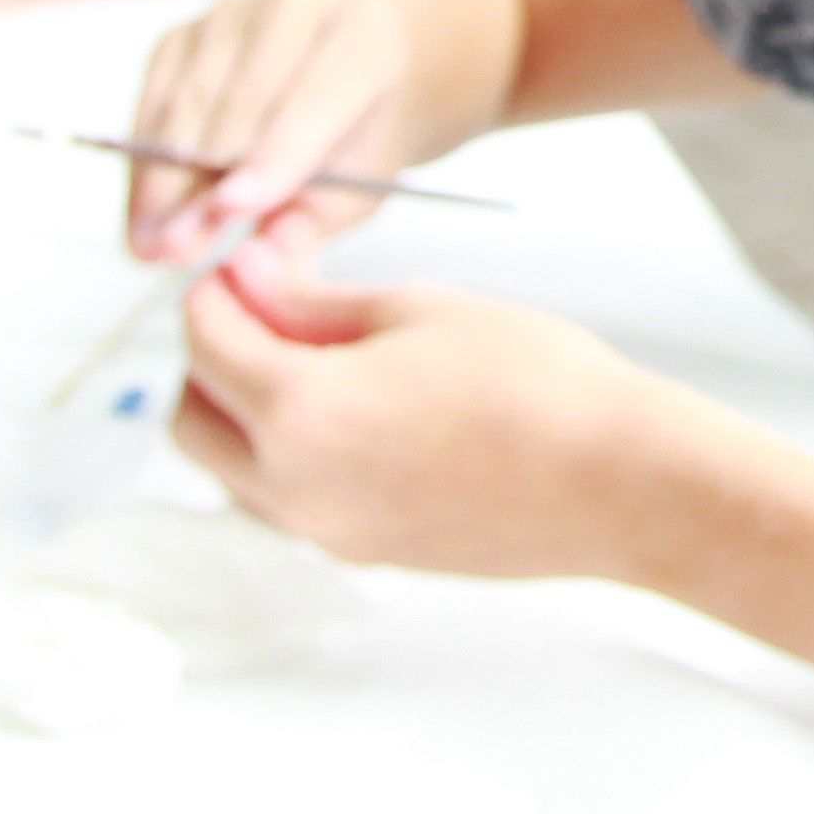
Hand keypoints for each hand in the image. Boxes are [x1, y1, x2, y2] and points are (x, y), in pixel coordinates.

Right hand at [123, 0, 493, 261]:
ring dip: (164, 180)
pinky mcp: (183, 34)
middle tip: (179, 248)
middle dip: (204, 180)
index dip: (276, 153)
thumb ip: (312, 221)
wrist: (348, 77)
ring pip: (188, 100)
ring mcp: (233, 12)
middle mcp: (298, 5)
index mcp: (365, 34)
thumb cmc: (356, 136)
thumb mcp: (359, 187)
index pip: (318, 94)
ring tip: (154, 245)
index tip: (235, 207)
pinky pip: (153, 102)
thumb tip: (257, 260)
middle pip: (241, 98)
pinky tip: (145, 214)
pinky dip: (145, 163)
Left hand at [176, 245, 677, 580]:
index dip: (218, 286)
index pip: (206, 340)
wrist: (619, 481)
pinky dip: (288, 454)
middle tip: (269, 306)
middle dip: (213, 356)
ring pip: (232, 470)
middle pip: (193, 419)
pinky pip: (286, 501)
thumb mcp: (417, 308)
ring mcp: (326, 532)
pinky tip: (356, 411)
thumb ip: (313, 301)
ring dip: (244, 412)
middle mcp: (294, 487)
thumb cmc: (537, 381)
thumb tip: (249, 278)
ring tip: (318, 358)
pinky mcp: (363, 554)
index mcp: (300, 410)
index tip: (249, 259)